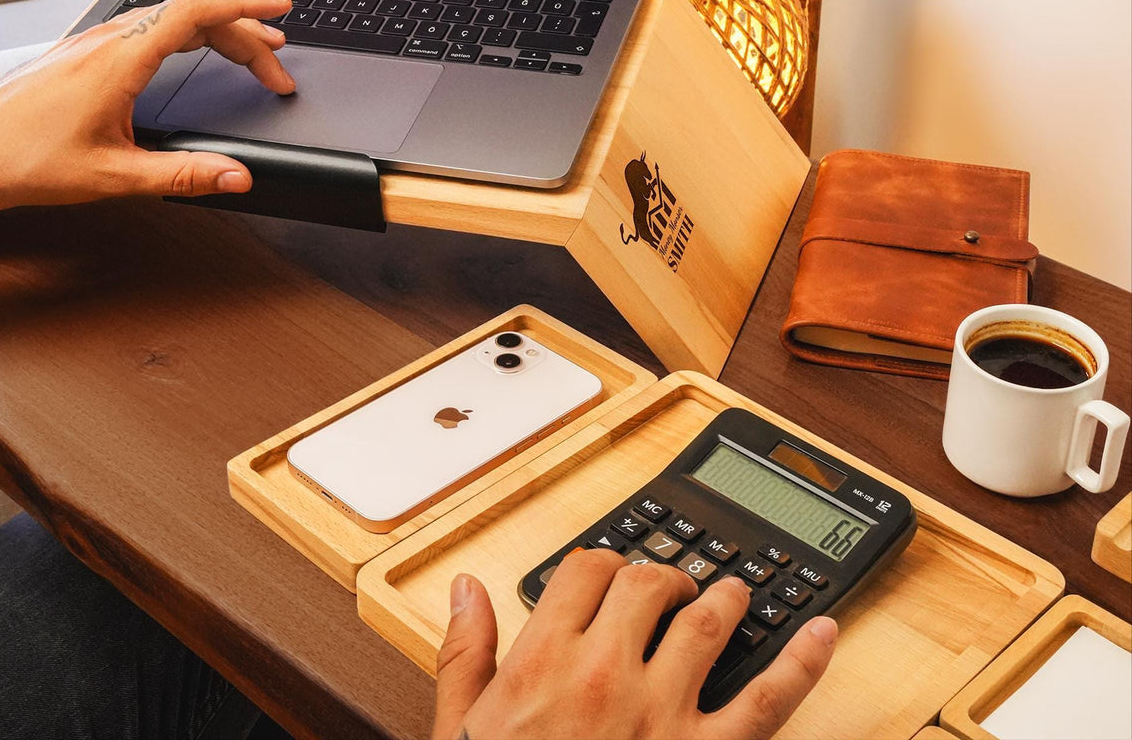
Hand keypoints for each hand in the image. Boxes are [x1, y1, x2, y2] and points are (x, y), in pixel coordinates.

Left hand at [0, 0, 295, 221]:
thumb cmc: (24, 160)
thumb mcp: (116, 176)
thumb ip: (184, 174)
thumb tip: (234, 174)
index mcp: (121, 58)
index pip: (196, 11)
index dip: (246, 4)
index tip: (280, 7)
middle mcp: (108, 40)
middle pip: (193, 15)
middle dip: (245, 34)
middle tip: (277, 66)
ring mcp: (94, 42)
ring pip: (171, 20)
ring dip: (217, 33)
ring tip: (251, 53)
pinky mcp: (85, 53)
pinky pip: (149, 28)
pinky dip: (187, 36)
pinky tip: (195, 53)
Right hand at [432, 550, 835, 739]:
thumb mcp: (463, 727)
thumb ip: (467, 652)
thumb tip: (467, 589)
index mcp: (544, 661)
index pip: (585, 572)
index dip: (601, 564)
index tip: (609, 575)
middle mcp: (606, 675)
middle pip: (646, 585)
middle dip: (660, 576)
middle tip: (670, 584)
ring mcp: (662, 715)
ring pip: (707, 624)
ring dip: (724, 597)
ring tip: (733, 590)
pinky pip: (767, 701)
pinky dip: (803, 664)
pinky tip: (823, 634)